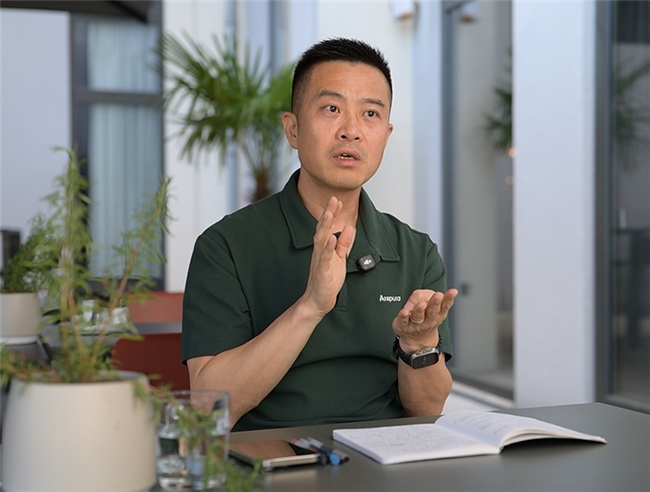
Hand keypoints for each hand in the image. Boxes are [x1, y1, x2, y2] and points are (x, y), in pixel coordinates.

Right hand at [301, 197, 354, 316]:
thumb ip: (343, 243)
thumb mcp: (339, 258)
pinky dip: (328, 248)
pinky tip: (332, 239)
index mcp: (324, 248)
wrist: (318, 300)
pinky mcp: (323, 272)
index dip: (331, 213)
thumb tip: (348, 228)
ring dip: (325, 226)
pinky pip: (325, 258)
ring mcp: (320, 261)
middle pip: (322, 229)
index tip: (336, 200)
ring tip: (329, 213)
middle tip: (333, 199)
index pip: (326, 227)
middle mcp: (320, 252)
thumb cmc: (327, 280)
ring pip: (321, 240)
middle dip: (327, 214)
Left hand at [392, 288, 457, 351]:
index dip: (449, 298)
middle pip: (432, 311)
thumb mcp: (432, 307)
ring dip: (420, 310)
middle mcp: (428, 320)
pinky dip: (403, 316)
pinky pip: (403, 321)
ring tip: (422, 304)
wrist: (416, 341)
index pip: (445, 306)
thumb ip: (427, 296)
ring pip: (418, 317)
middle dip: (435, 302)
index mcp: (438, 314)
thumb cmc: (425, 318)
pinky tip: (404, 311)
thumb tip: (420, 296)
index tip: (453, 291)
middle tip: (438, 295)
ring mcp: (416, 324)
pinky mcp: (403, 326)